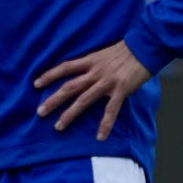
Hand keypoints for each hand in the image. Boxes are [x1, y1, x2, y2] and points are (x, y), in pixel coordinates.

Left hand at [34, 40, 151, 140]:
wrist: (146, 45)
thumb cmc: (128, 49)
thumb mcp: (105, 52)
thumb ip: (95, 63)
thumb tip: (86, 71)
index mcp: (91, 60)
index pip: (65, 67)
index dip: (49, 75)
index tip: (36, 84)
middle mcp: (95, 72)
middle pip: (69, 87)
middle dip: (53, 100)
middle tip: (40, 112)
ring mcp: (107, 82)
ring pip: (83, 100)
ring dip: (70, 114)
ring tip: (58, 127)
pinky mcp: (121, 90)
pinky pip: (111, 110)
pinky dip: (105, 124)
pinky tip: (100, 137)